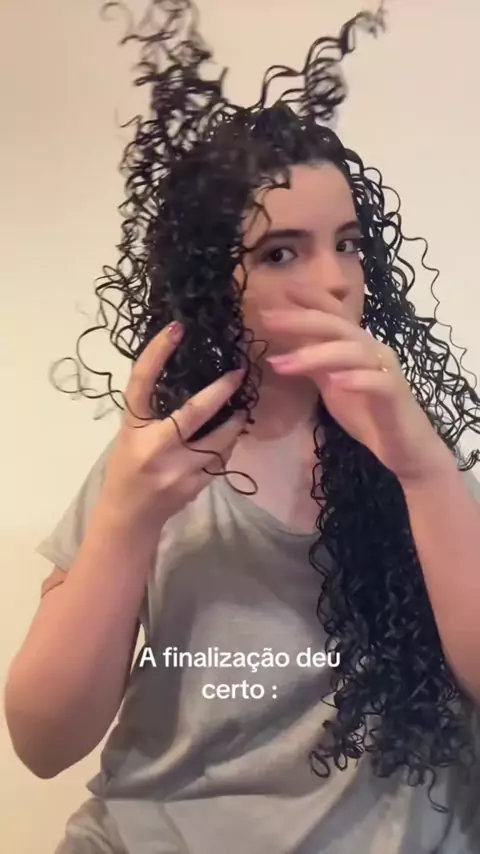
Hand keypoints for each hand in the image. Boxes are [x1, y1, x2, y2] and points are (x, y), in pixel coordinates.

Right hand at [101, 321, 246, 529]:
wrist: (128, 516)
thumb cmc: (126, 467)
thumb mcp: (130, 434)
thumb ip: (153, 412)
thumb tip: (192, 379)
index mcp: (132, 428)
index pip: (141, 382)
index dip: (158, 353)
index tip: (177, 328)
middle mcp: (153, 447)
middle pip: (194, 413)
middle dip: (221, 391)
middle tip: (239, 373)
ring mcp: (176, 470)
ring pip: (218, 440)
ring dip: (234, 422)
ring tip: (242, 409)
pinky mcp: (194, 487)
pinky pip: (221, 460)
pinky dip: (228, 446)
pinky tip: (230, 437)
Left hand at [262, 289, 452, 485]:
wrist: (402, 446)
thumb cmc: (367, 412)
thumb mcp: (330, 384)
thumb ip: (312, 363)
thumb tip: (283, 346)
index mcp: (356, 345)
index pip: (334, 313)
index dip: (311, 298)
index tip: (282, 288)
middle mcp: (372, 350)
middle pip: (337, 326)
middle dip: (302, 320)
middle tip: (268, 319)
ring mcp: (385, 370)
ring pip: (353, 351)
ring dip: (316, 355)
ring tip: (284, 364)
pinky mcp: (396, 394)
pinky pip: (379, 382)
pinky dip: (358, 379)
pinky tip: (337, 382)